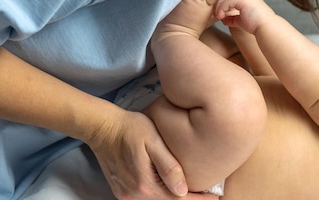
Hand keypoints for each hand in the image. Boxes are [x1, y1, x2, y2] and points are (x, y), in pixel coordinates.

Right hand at [87, 109, 218, 199]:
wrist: (102, 127)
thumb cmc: (130, 128)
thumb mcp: (152, 141)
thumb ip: (168, 166)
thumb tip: (183, 189)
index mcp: (144, 185)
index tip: (216, 198)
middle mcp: (134, 195)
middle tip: (208, 196)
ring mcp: (126, 195)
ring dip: (174, 199)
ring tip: (193, 192)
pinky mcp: (122, 191)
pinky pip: (145, 198)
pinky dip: (160, 196)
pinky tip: (171, 188)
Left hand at [214, 0, 274, 34]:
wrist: (265, 27)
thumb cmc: (255, 24)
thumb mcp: (240, 19)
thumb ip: (231, 17)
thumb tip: (223, 18)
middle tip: (212, 5)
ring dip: (218, 5)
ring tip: (217, 15)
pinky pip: (227, 1)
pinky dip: (222, 8)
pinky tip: (220, 16)